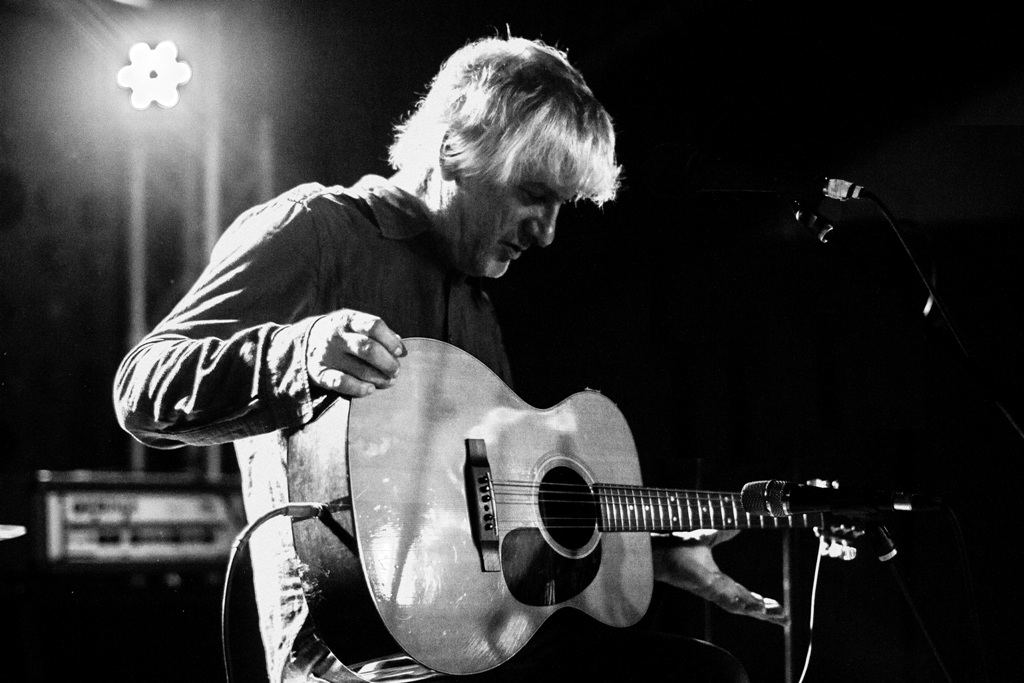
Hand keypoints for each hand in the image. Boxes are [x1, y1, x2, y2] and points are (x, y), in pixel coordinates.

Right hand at [306, 309, 406, 397]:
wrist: (305, 343)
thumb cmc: (342, 335)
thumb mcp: (357, 326)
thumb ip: (380, 335)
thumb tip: (402, 350)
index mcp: (348, 320)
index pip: (374, 326)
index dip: (391, 341)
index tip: (400, 352)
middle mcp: (336, 336)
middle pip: (368, 348)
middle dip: (387, 362)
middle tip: (396, 370)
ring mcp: (327, 355)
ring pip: (359, 368)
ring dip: (379, 378)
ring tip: (389, 381)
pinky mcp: (320, 373)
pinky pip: (341, 383)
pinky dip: (359, 388)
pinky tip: (370, 389)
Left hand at [652, 531, 788, 625]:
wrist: (656, 548)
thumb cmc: (675, 546)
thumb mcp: (707, 537)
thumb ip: (722, 534)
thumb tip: (737, 525)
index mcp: (717, 580)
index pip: (742, 594)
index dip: (759, 601)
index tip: (776, 607)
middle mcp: (716, 589)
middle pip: (745, 605)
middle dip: (765, 612)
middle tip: (784, 619)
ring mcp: (710, 590)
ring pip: (740, 606)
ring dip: (759, 611)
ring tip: (778, 616)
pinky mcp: (704, 586)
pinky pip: (727, 599)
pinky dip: (744, 604)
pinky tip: (758, 609)